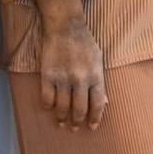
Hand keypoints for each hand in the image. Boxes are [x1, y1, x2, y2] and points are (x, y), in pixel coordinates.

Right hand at [34, 0, 107, 130]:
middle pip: (80, 109)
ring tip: (61, 122)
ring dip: (62, 118)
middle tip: (75, 128)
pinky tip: (50, 107)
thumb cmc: (84, 42)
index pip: (98, 104)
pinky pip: (47, 98)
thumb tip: (105, 102)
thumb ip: (100, 81)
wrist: (65, 26)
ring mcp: (63, 78)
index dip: (96, 118)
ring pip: (62, 107)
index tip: (92, 127)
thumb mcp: (98, 60)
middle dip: (78, 122)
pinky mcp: (48, 75)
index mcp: (96, 75)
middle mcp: (80, 79)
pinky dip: (48, 105)